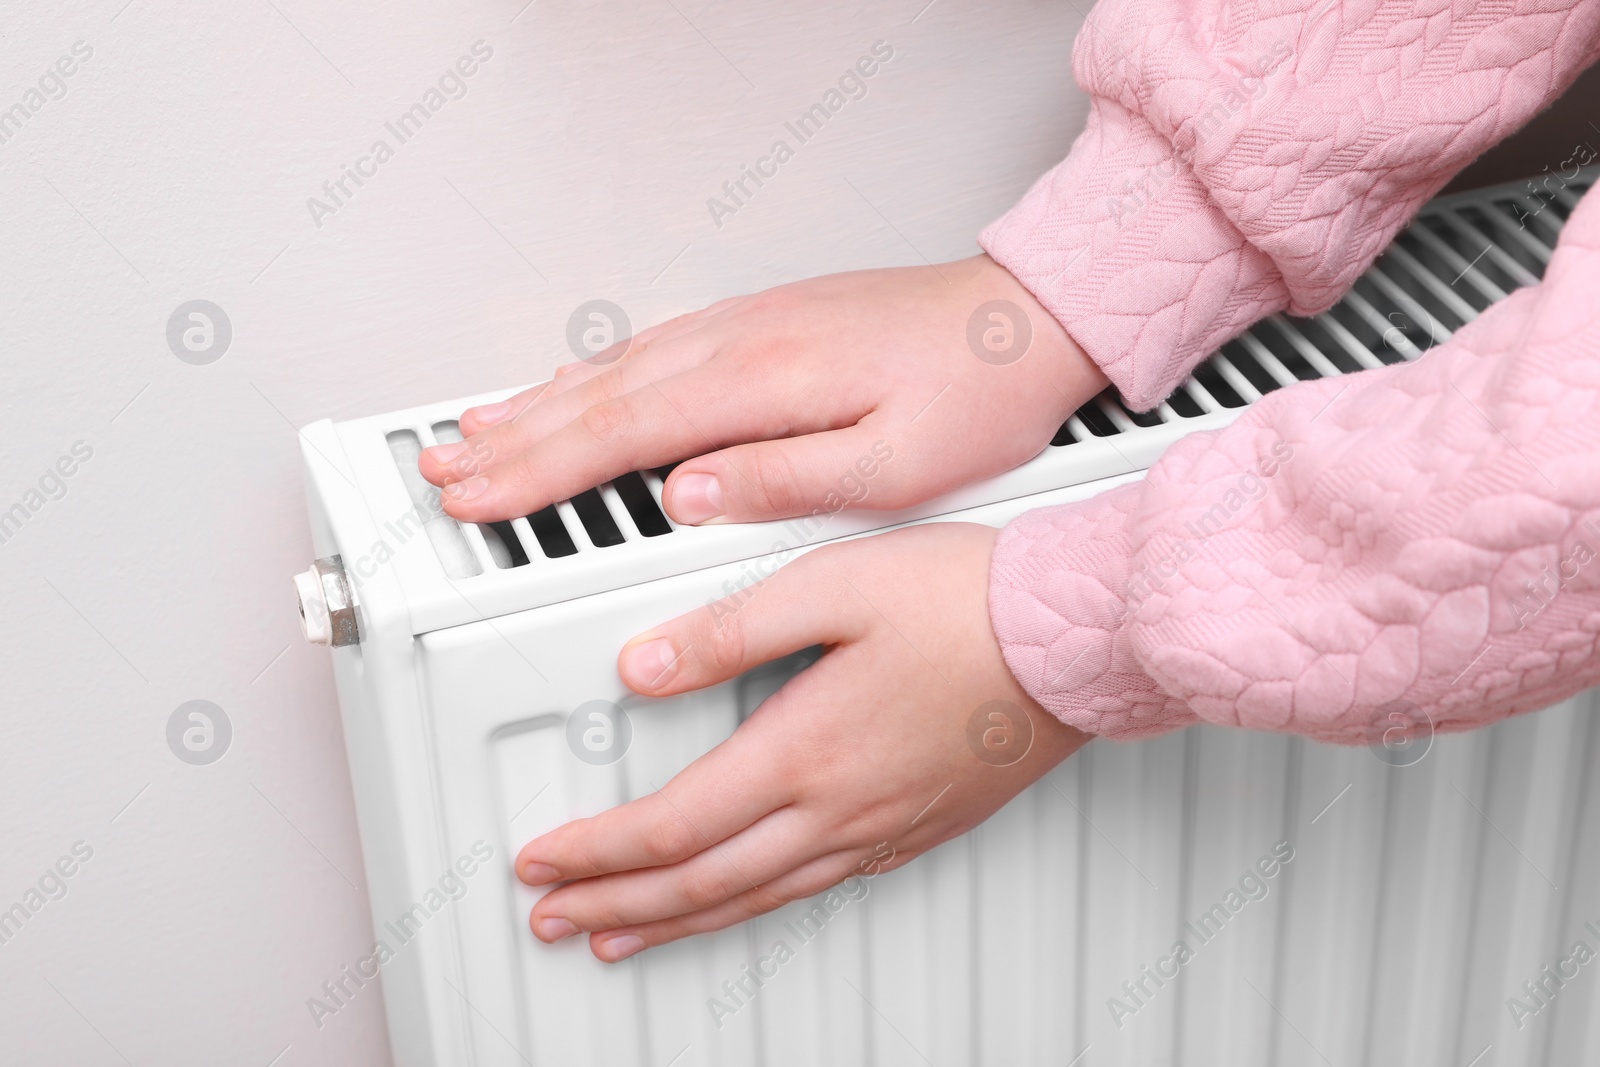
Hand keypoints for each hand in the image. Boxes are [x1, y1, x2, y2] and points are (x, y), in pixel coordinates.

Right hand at [419, 255, 1105, 524]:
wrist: (1026, 319)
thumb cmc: (976, 392)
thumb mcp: (896, 464)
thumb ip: (782, 481)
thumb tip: (685, 496)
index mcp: (764, 381)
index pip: (621, 435)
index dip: (538, 474)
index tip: (478, 500)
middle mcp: (742, 341)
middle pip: (597, 397)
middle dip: (511, 442)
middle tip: (443, 475)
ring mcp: (747, 325)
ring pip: (615, 368)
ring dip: (538, 404)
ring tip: (475, 434)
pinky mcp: (763, 324)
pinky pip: (650, 350)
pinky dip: (593, 376)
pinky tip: (572, 391)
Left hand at [513, 522, 1089, 961]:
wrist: (1075, 640)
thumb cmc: (968, 604)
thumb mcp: (831, 586)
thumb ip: (727, 630)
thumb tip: (642, 666)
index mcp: (805, 750)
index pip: (670, 827)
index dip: (595, 853)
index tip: (545, 861)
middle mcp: (840, 808)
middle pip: (700, 884)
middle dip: (614, 906)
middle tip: (554, 918)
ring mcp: (881, 828)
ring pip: (754, 900)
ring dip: (674, 924)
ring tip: (620, 937)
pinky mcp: (916, 828)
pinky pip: (814, 890)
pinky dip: (751, 911)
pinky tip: (739, 907)